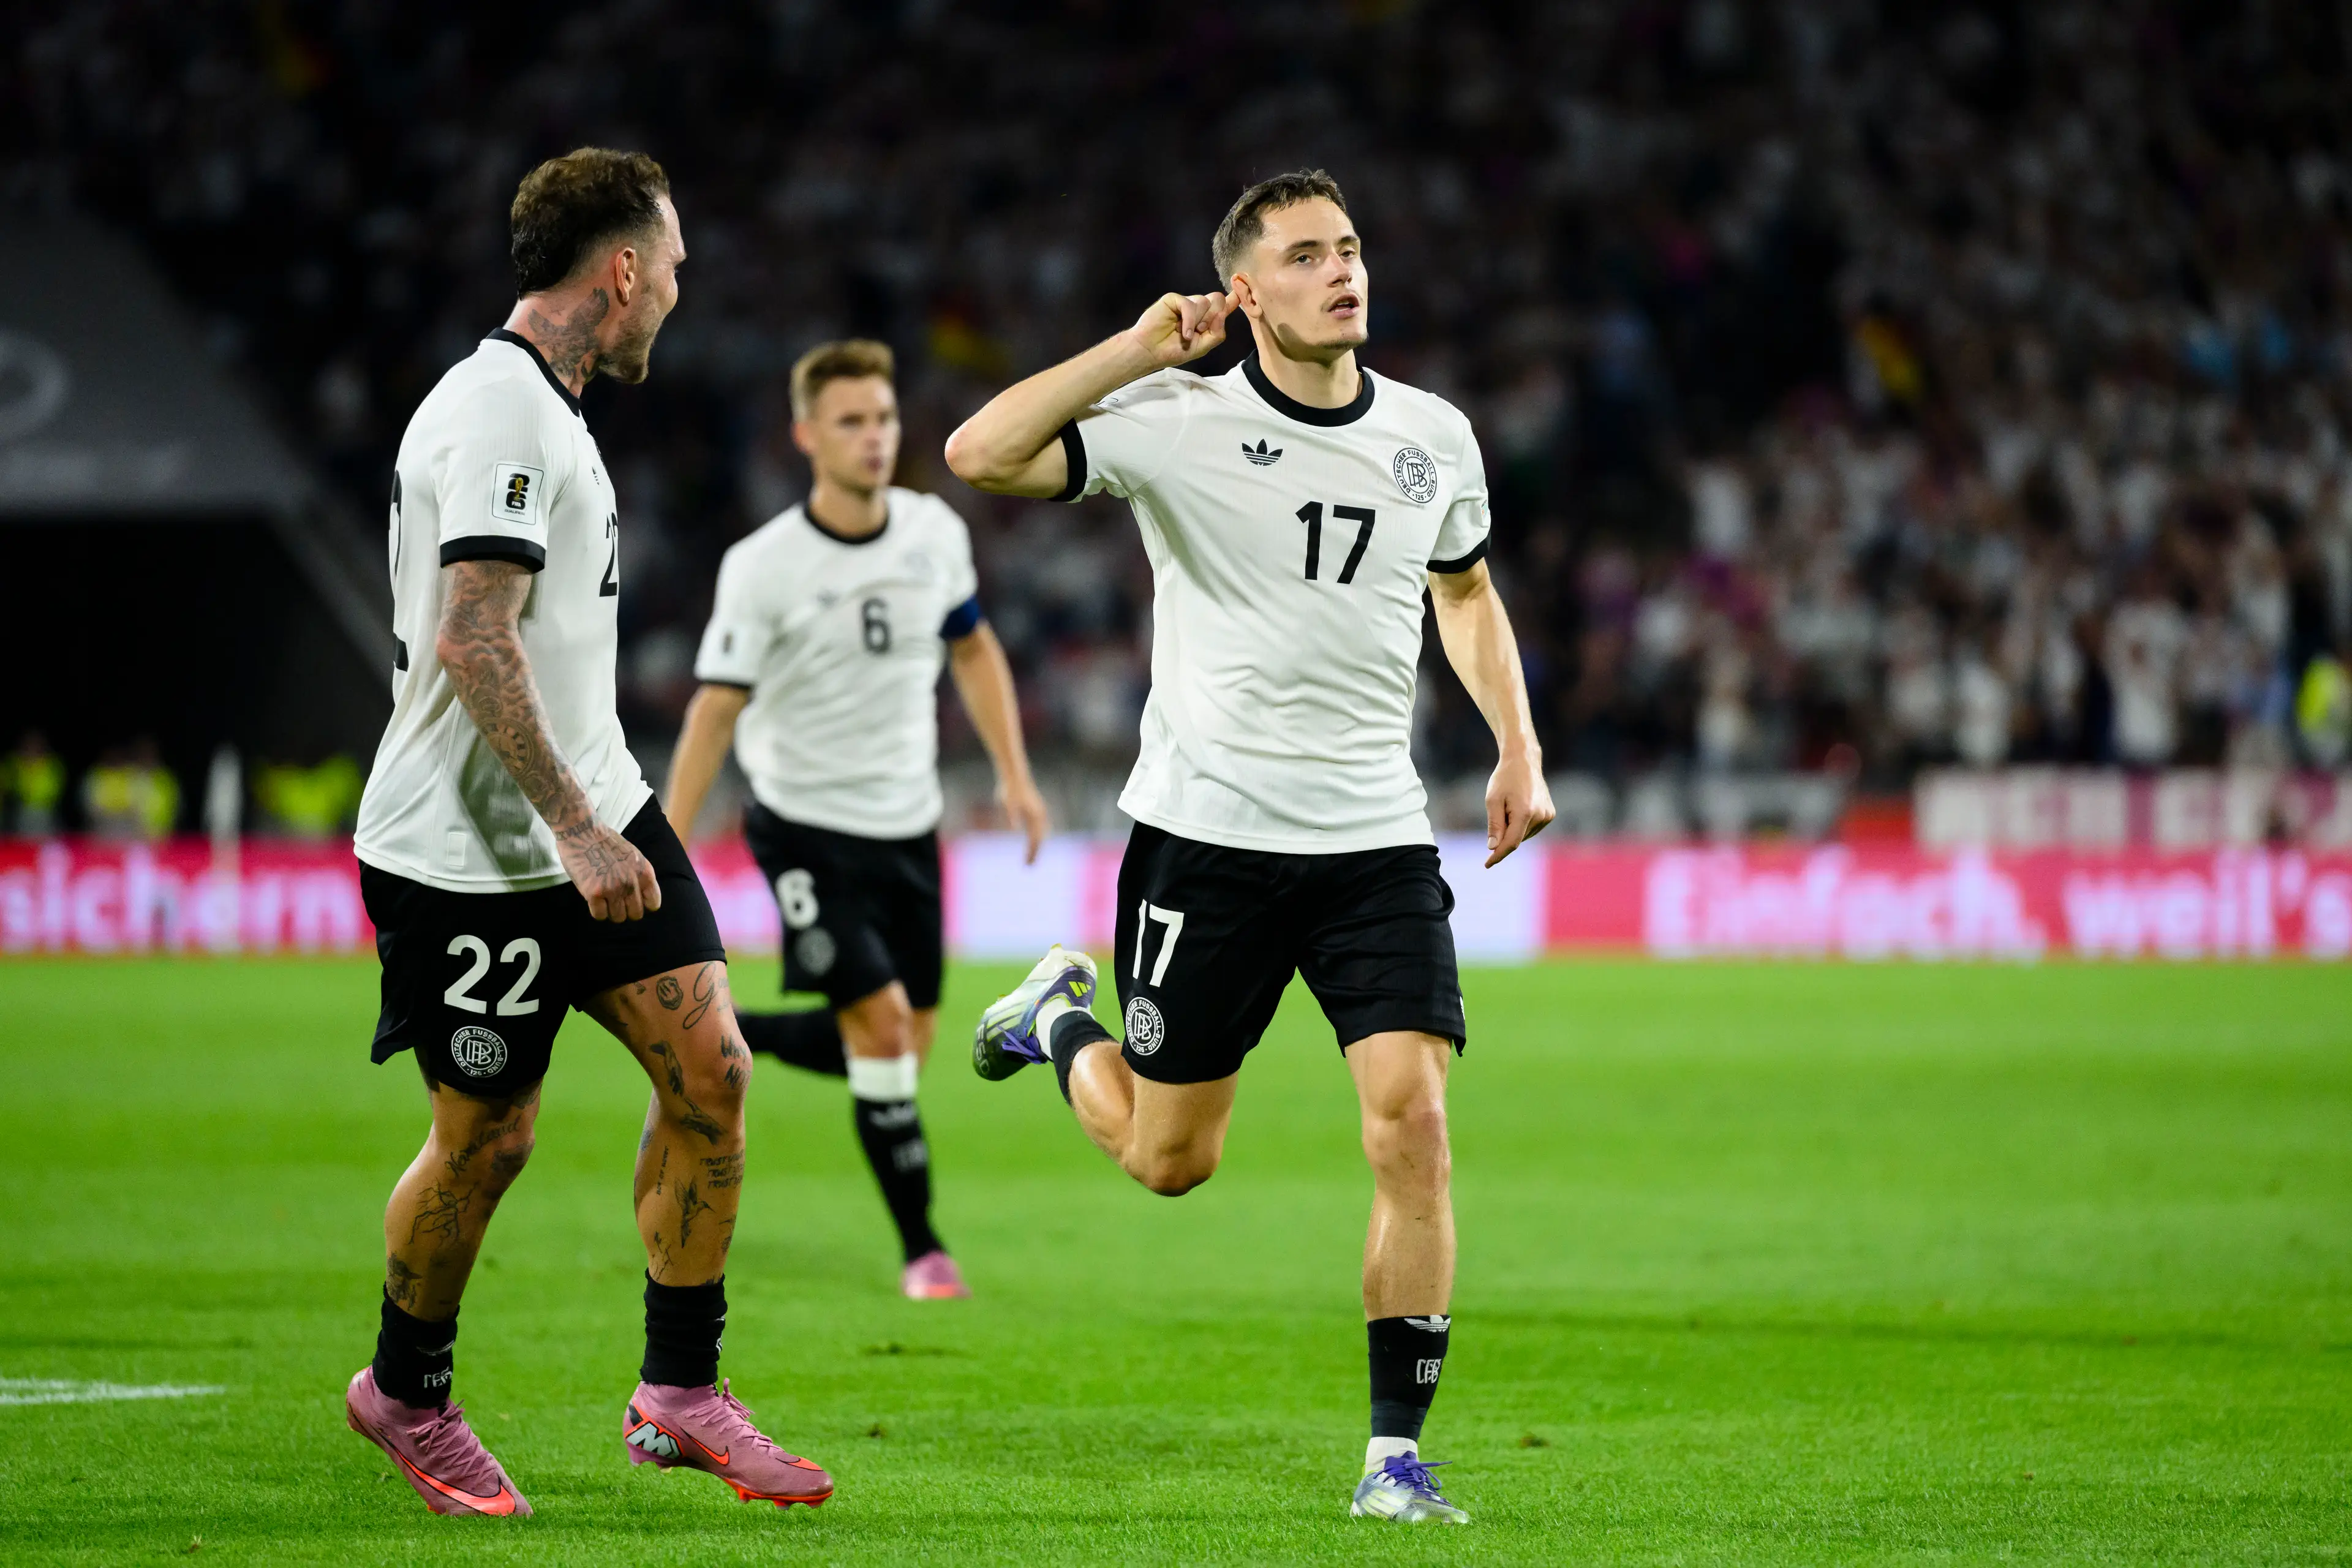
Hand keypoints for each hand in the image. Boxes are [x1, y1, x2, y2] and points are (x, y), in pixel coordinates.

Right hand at [556, 818, 662, 921]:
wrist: (582, 831)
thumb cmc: (606, 842)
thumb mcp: (634, 856)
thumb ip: (639, 875)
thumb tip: (641, 896)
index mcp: (644, 872)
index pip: (653, 903)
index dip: (643, 904)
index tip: (633, 900)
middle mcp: (632, 883)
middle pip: (636, 914)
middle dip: (626, 910)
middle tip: (616, 900)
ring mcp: (613, 889)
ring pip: (618, 917)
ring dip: (611, 911)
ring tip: (604, 898)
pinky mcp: (593, 893)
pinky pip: (600, 916)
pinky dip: (597, 911)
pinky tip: (593, 899)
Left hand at [998, 775, 1050, 865]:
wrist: (1014, 776)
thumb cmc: (1010, 790)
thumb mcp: (1007, 804)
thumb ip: (1011, 817)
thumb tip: (1013, 831)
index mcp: (1035, 816)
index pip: (1035, 839)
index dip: (1032, 852)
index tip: (1027, 863)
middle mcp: (1040, 815)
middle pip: (1040, 838)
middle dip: (1035, 852)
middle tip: (1029, 865)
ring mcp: (1040, 812)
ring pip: (1042, 834)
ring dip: (1037, 845)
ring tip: (1031, 857)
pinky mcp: (1036, 810)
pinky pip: (1039, 828)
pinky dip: (1037, 837)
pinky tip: (1033, 840)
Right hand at [1128, 290, 1233, 368]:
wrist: (1150, 351)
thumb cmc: (1174, 350)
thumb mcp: (1202, 347)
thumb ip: (1217, 333)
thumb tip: (1222, 315)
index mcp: (1206, 319)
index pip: (1224, 305)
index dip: (1234, 298)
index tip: (1242, 291)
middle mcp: (1198, 308)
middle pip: (1218, 299)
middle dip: (1214, 317)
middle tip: (1201, 331)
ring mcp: (1186, 302)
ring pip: (1205, 302)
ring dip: (1199, 321)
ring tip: (1186, 333)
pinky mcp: (1174, 299)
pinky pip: (1190, 304)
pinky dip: (1189, 320)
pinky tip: (1182, 331)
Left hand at [1484, 752, 1554, 867]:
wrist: (1524, 761)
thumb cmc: (1504, 779)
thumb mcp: (1493, 800)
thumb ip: (1494, 825)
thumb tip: (1493, 847)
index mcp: (1525, 812)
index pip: (1511, 843)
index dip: (1498, 855)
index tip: (1487, 864)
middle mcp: (1540, 816)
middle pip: (1516, 839)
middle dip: (1503, 835)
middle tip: (1499, 812)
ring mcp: (1547, 816)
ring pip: (1523, 835)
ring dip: (1513, 830)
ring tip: (1510, 806)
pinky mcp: (1550, 814)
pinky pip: (1531, 829)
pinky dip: (1521, 826)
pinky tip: (1519, 808)